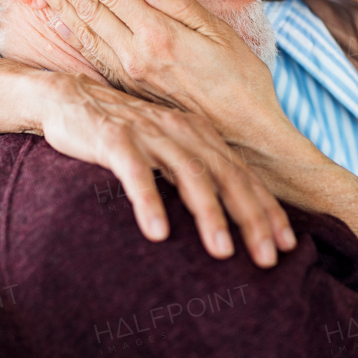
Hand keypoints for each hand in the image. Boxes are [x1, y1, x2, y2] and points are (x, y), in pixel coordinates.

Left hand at [30, 0, 291, 151]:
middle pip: (89, 7)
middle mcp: (135, 54)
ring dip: (59, 3)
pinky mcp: (128, 89)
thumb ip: (181, 6)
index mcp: (158, 34)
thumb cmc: (241, 80)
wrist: (243, 137)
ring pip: (84, 31)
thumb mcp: (223, 34)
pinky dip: (71, 35)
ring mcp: (128, 74)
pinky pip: (91, 56)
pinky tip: (56, 22)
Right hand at [35, 72, 295, 266]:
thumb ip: (196, 172)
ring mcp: (149, 133)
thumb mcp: (167, 149)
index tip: (287, 244)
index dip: (268, 210)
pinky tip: (157, 232)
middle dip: (251, 218)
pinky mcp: (114, 138)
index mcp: (199, 134)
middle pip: (226, 176)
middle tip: (268, 258)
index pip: (243, 175)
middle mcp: (181, 131)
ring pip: (188, 174)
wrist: (69, 99)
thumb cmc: (123, 135)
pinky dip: (149, 201)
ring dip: (209, 213)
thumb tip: (231, 214)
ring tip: (222, 252)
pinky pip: (135, 172)